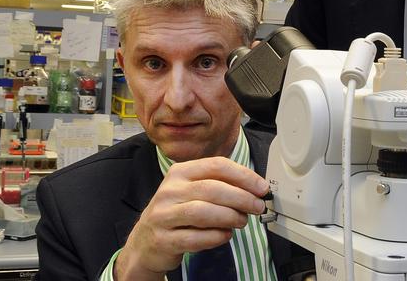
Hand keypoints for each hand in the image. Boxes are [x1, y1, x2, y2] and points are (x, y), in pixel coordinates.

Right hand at [114, 156, 268, 279]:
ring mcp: (163, 215)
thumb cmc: (178, 212)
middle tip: (257, 206)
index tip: (261, 187)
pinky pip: (194, 238)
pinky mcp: (162, 239)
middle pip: (212, 188)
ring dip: (229, 217)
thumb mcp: (193, 190)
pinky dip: (215, 237)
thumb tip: (255, 188)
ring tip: (242, 221)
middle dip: (241, 197)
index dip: (243, 176)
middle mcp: (169, 190)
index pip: (216, 165)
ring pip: (202, 212)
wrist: (145, 241)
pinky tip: (225, 235)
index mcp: (180, 172)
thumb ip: (220, 185)